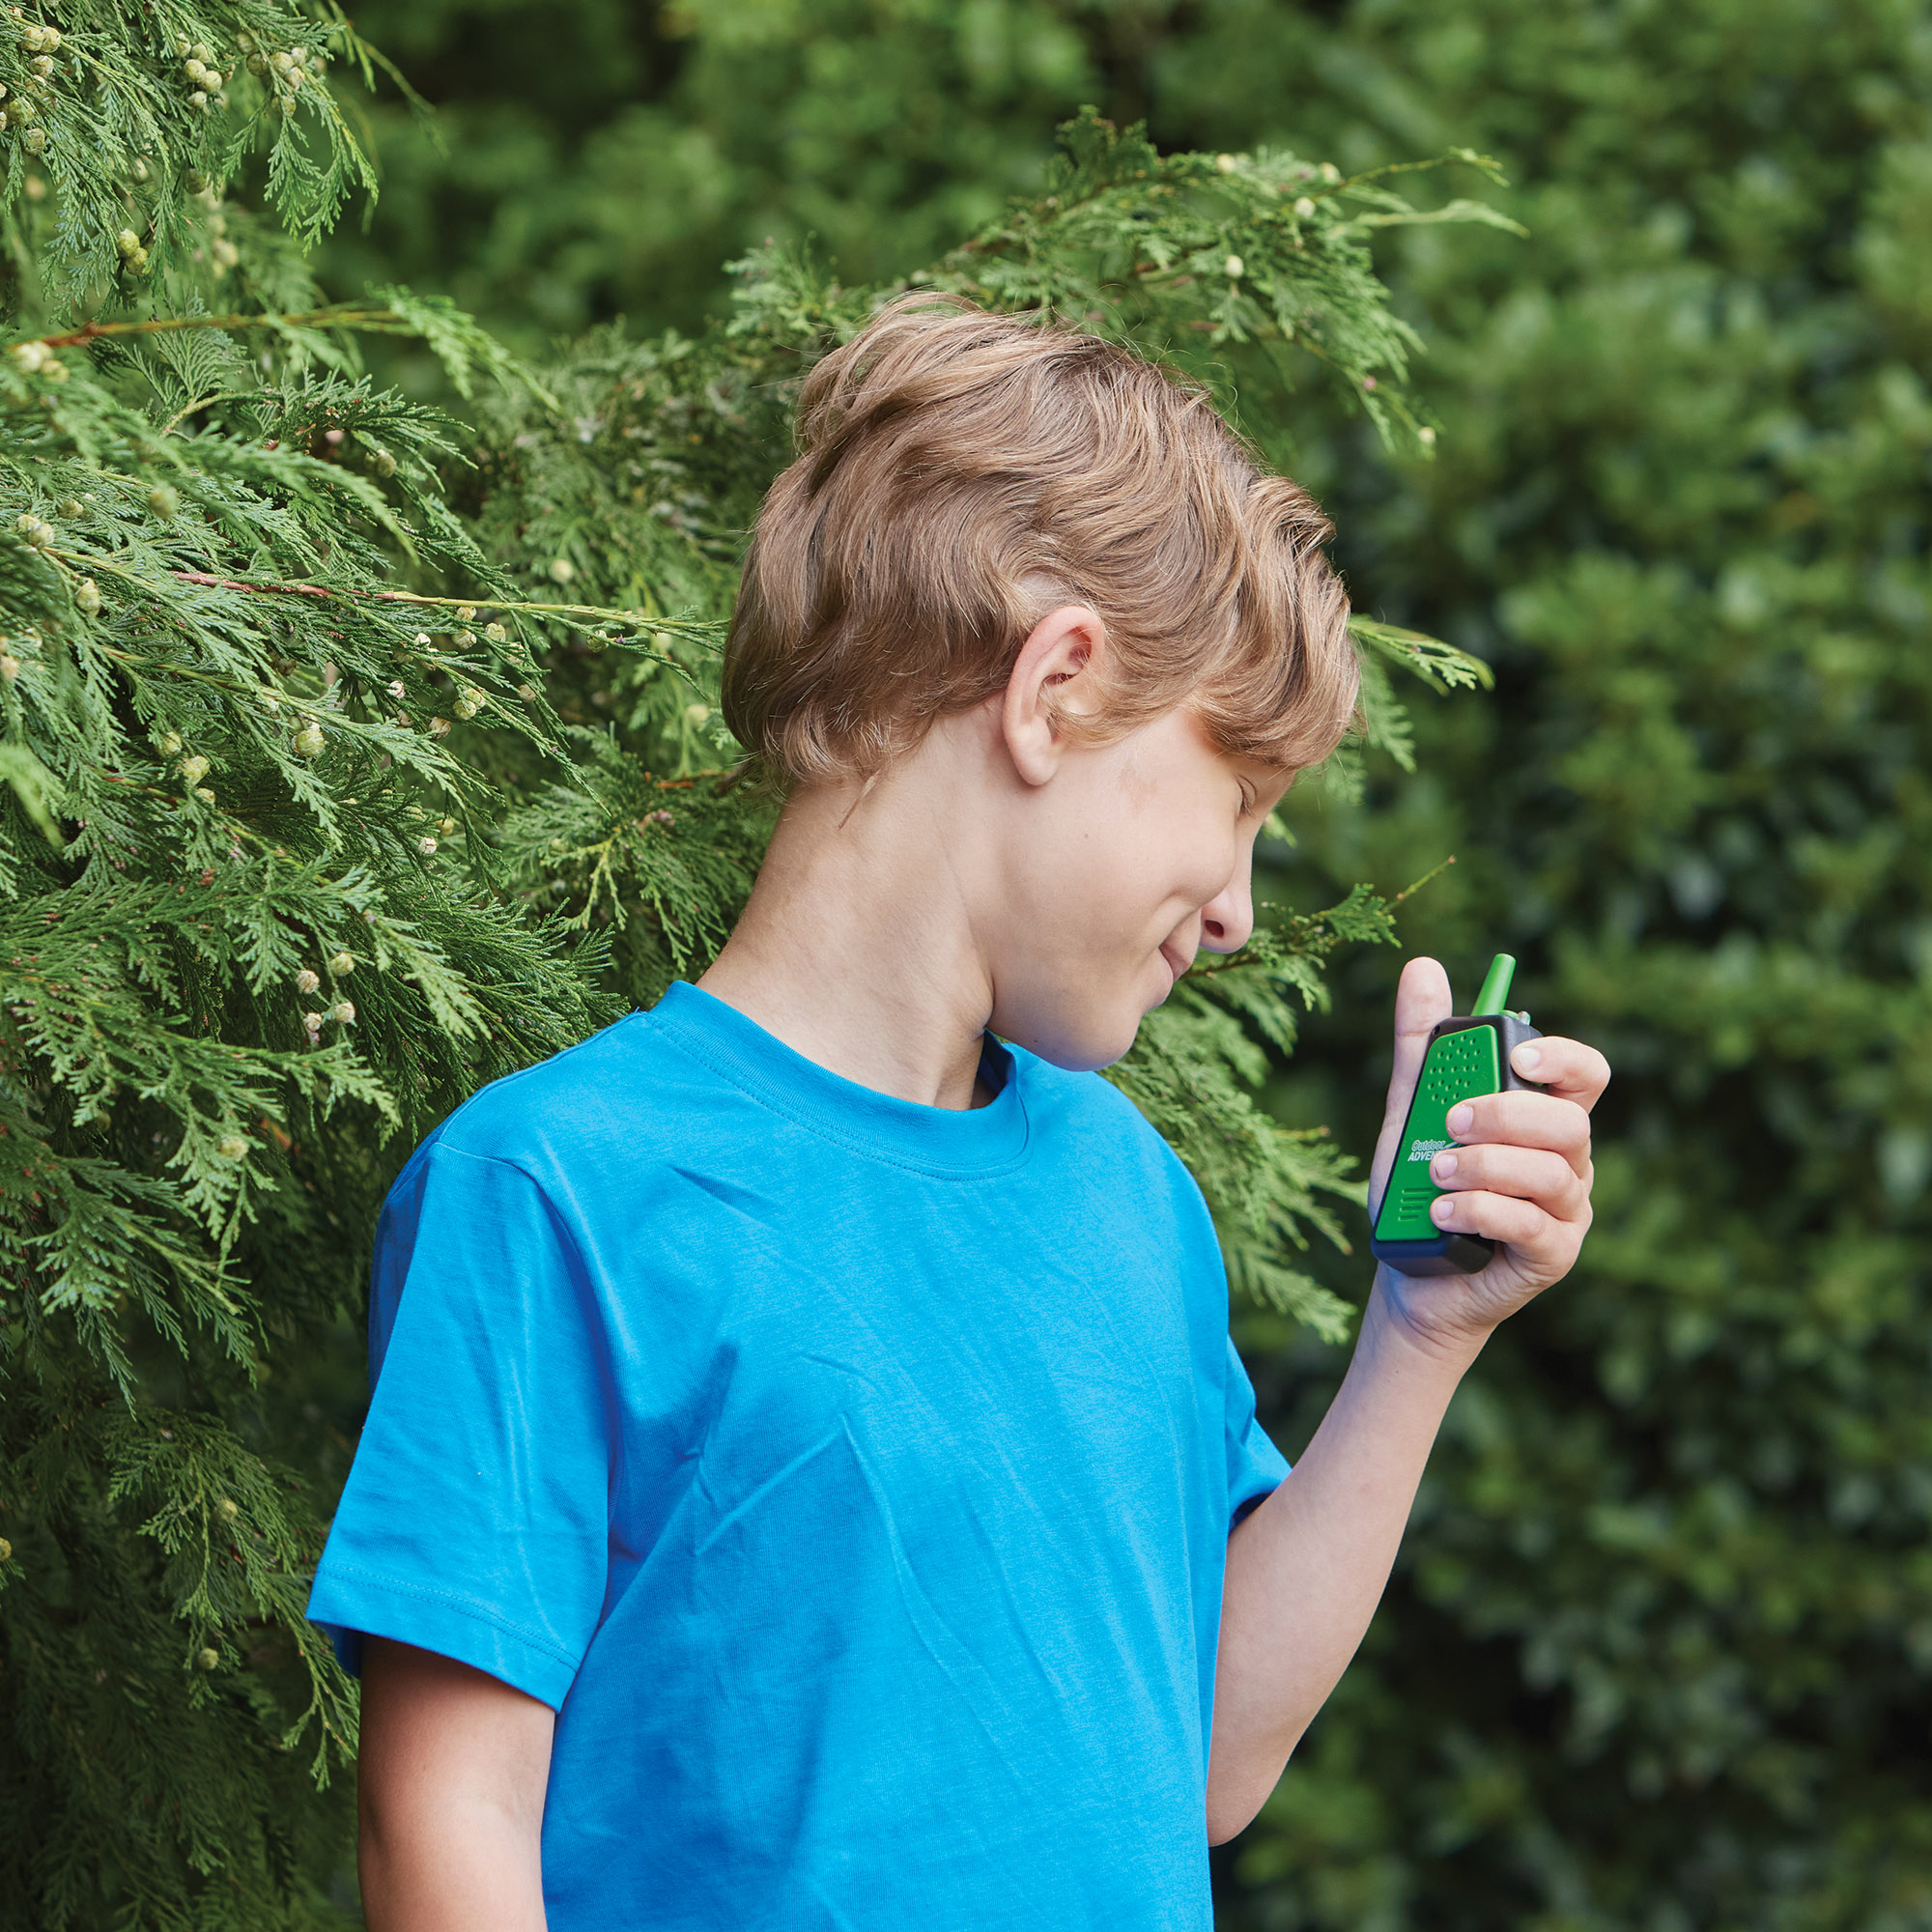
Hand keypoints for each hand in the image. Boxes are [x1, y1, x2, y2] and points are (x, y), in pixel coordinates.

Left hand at [1367, 955, 1608, 1358]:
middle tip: (1451, 1121)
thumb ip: (1423, 1045)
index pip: (1584, 1074)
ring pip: (1552, 1174)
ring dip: (1488, 1166)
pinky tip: (1445, 1211)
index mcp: (1543, 1117)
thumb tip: (1422, 966)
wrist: (1410, 1273)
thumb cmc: (1423, 1186)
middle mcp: (1567, 1160)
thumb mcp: (1414, 1109)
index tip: (1518, 1055)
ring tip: (1437, 1171)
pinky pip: (1533, 1226)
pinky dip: (1483, 1211)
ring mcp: (1566, 1210)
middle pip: (1570, 1122)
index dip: (1563, 1057)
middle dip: (1508, 1114)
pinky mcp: (1552, 1255)